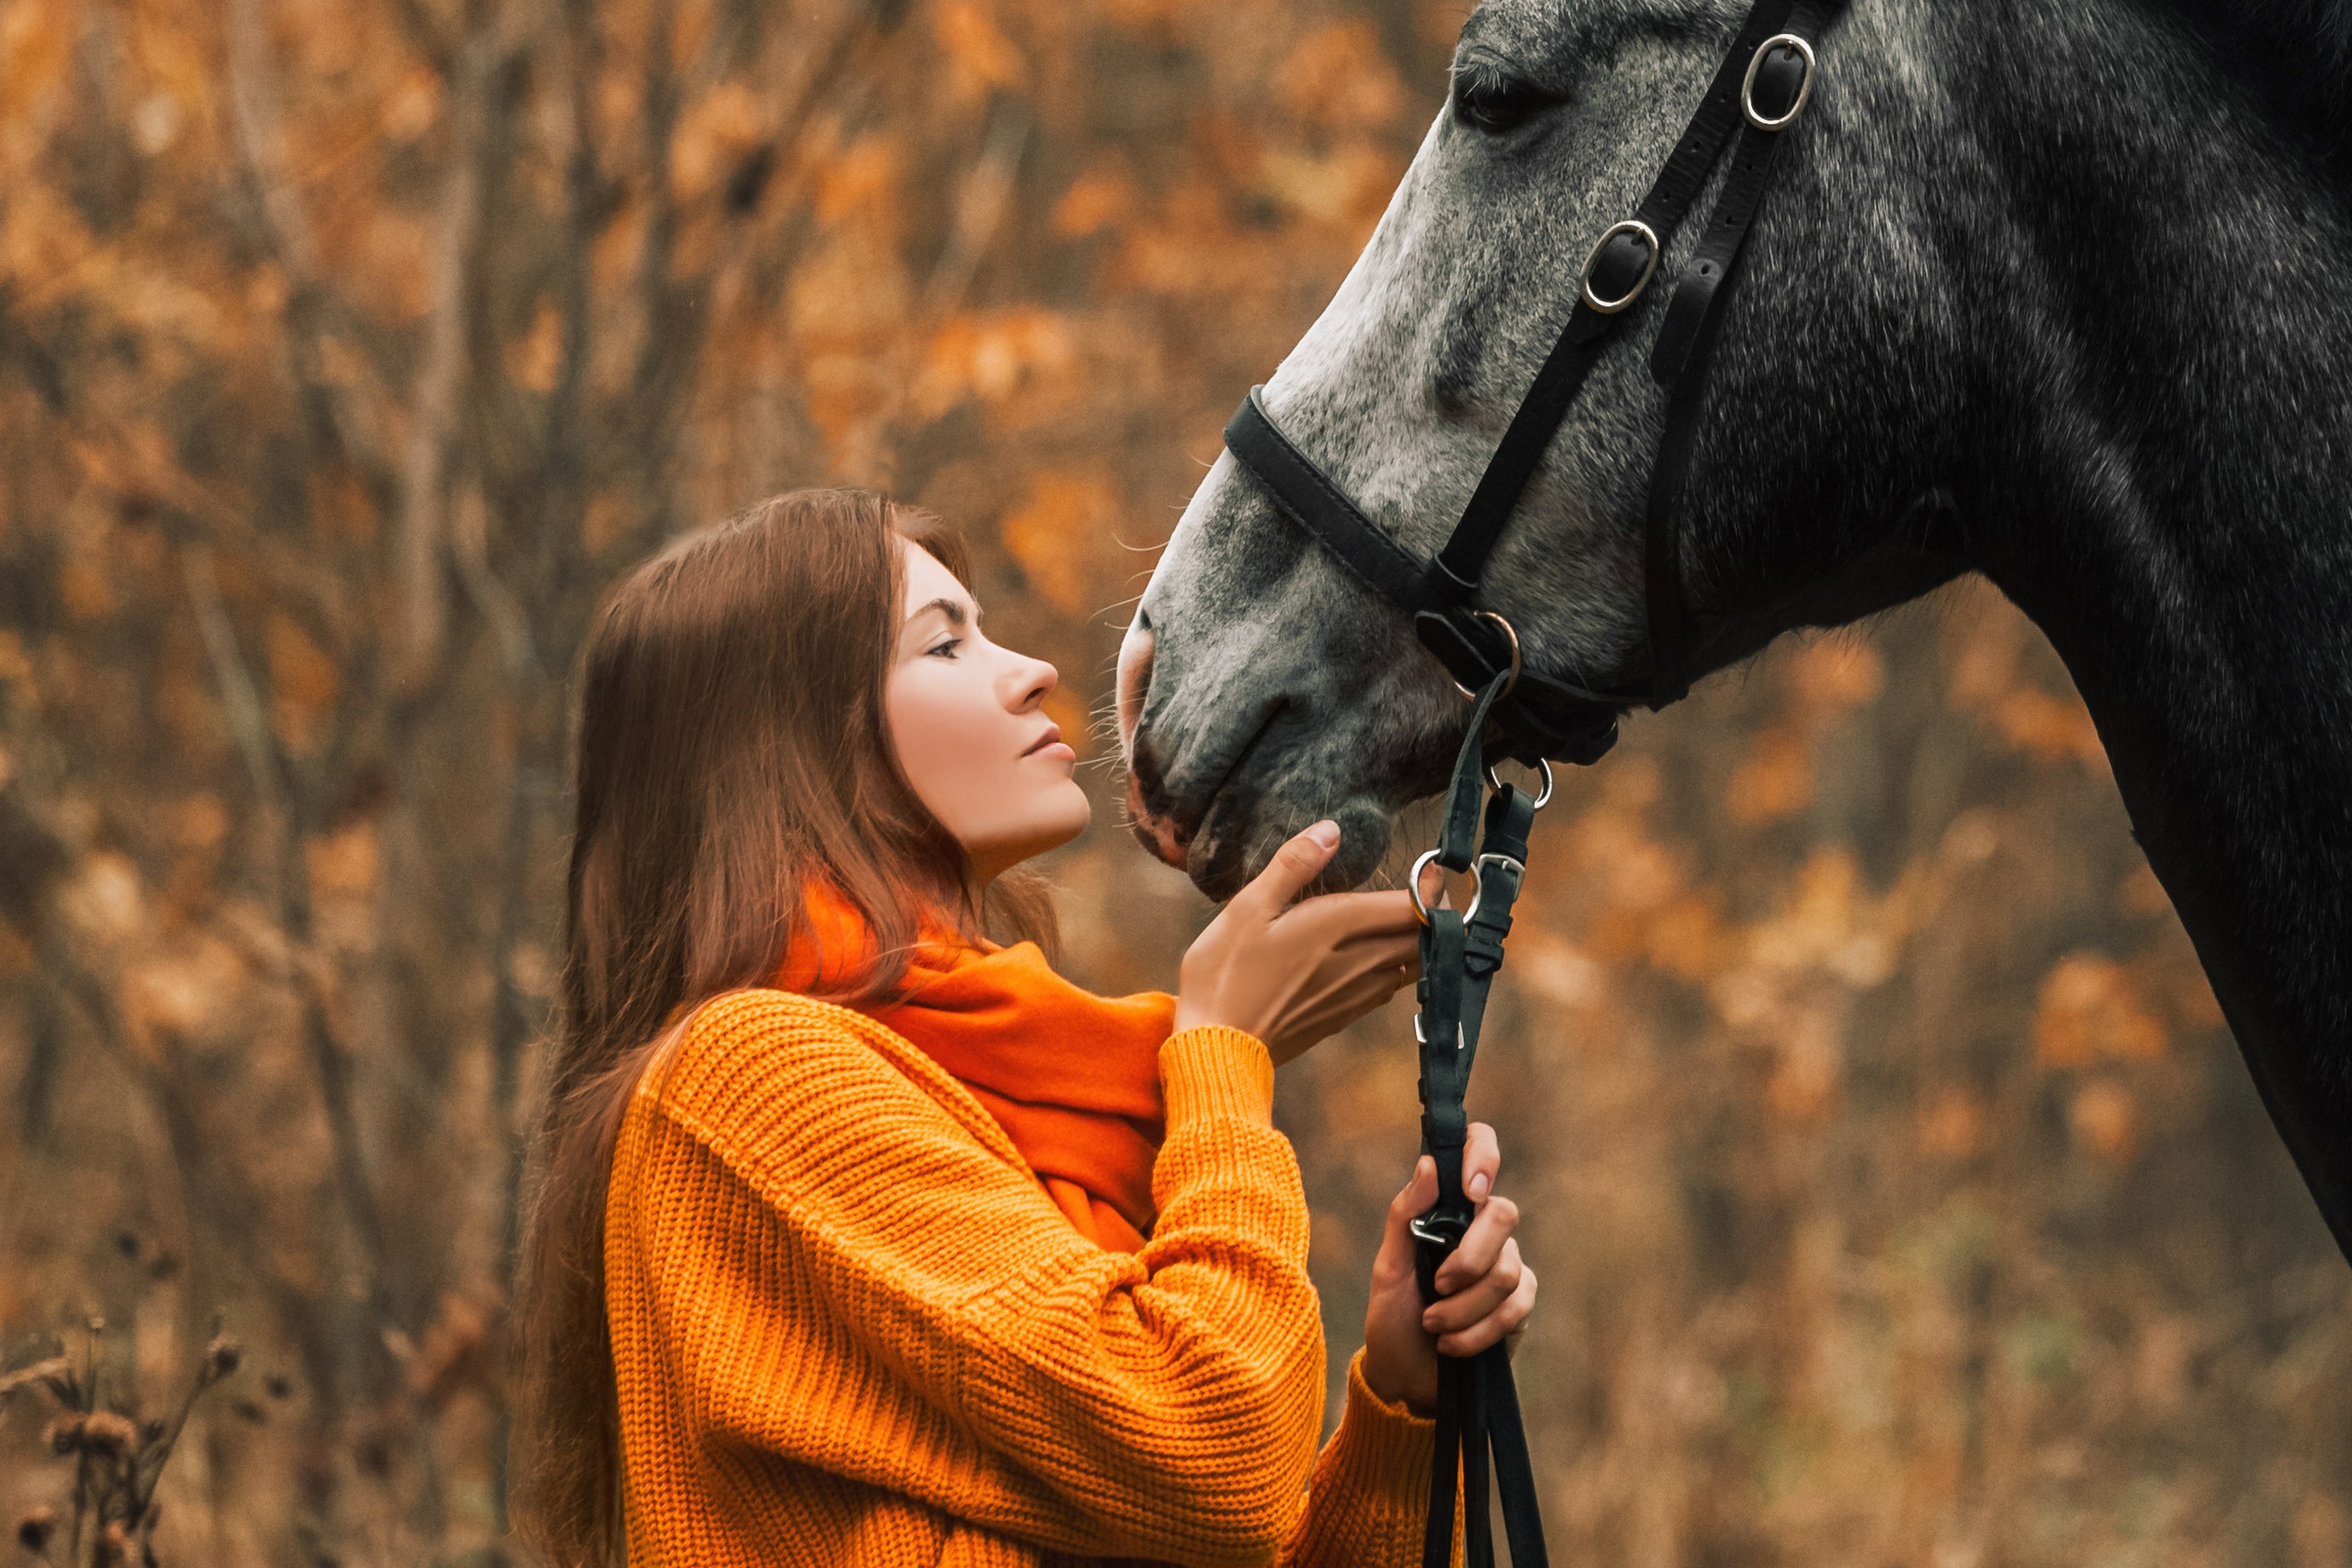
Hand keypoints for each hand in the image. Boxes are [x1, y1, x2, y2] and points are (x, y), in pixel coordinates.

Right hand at [1173, 820, 1421, 1065]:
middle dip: (1434, 914)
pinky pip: (1390, 988)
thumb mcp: (1248, 908)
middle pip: (1422, 937)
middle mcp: (1360, 962)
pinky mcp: (1346, 1015)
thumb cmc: (1225, 976)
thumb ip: (1294, 866)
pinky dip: (1399, 968)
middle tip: (1430, 892)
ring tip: (1411, 921)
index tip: (1433, 870)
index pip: (1411, 906)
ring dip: (1420, 942)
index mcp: (1339, 927)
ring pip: (1413, 965)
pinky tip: (1380, 958)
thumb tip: (1330, 831)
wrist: (1219, 1048)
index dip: (1431, 887)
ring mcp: (1357, 994)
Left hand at [1360, 1123, 1535, 1414]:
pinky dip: (1479, 1330)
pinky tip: (1453, 1345)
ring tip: (1433, 1325)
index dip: (1483, 1155)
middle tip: (1437, 1287)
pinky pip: (1516, 1306)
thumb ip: (1405, 1214)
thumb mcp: (1387, 1267)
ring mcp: (1506, 1265)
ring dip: (1464, 1306)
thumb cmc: (1393, 1316)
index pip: (1479, 1151)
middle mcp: (1483, 1230)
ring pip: (1507, 1269)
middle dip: (1469, 1257)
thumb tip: (1429, 1164)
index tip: (1470, 1190)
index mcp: (1449, 1208)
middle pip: (1504, 1214)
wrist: (1405, 1377)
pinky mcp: (1519, 1306)